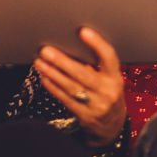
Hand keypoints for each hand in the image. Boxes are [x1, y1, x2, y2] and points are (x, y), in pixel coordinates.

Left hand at [33, 27, 127, 146]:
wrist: (112, 125)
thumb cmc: (107, 93)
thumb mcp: (109, 79)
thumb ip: (97, 66)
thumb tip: (71, 46)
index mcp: (115, 77)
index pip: (109, 58)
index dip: (97, 44)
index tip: (83, 31)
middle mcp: (108, 91)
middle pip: (84, 74)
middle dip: (63, 62)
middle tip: (47, 50)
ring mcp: (97, 105)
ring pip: (71, 87)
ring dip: (53, 74)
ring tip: (40, 62)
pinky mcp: (85, 116)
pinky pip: (66, 99)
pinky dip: (53, 87)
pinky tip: (45, 77)